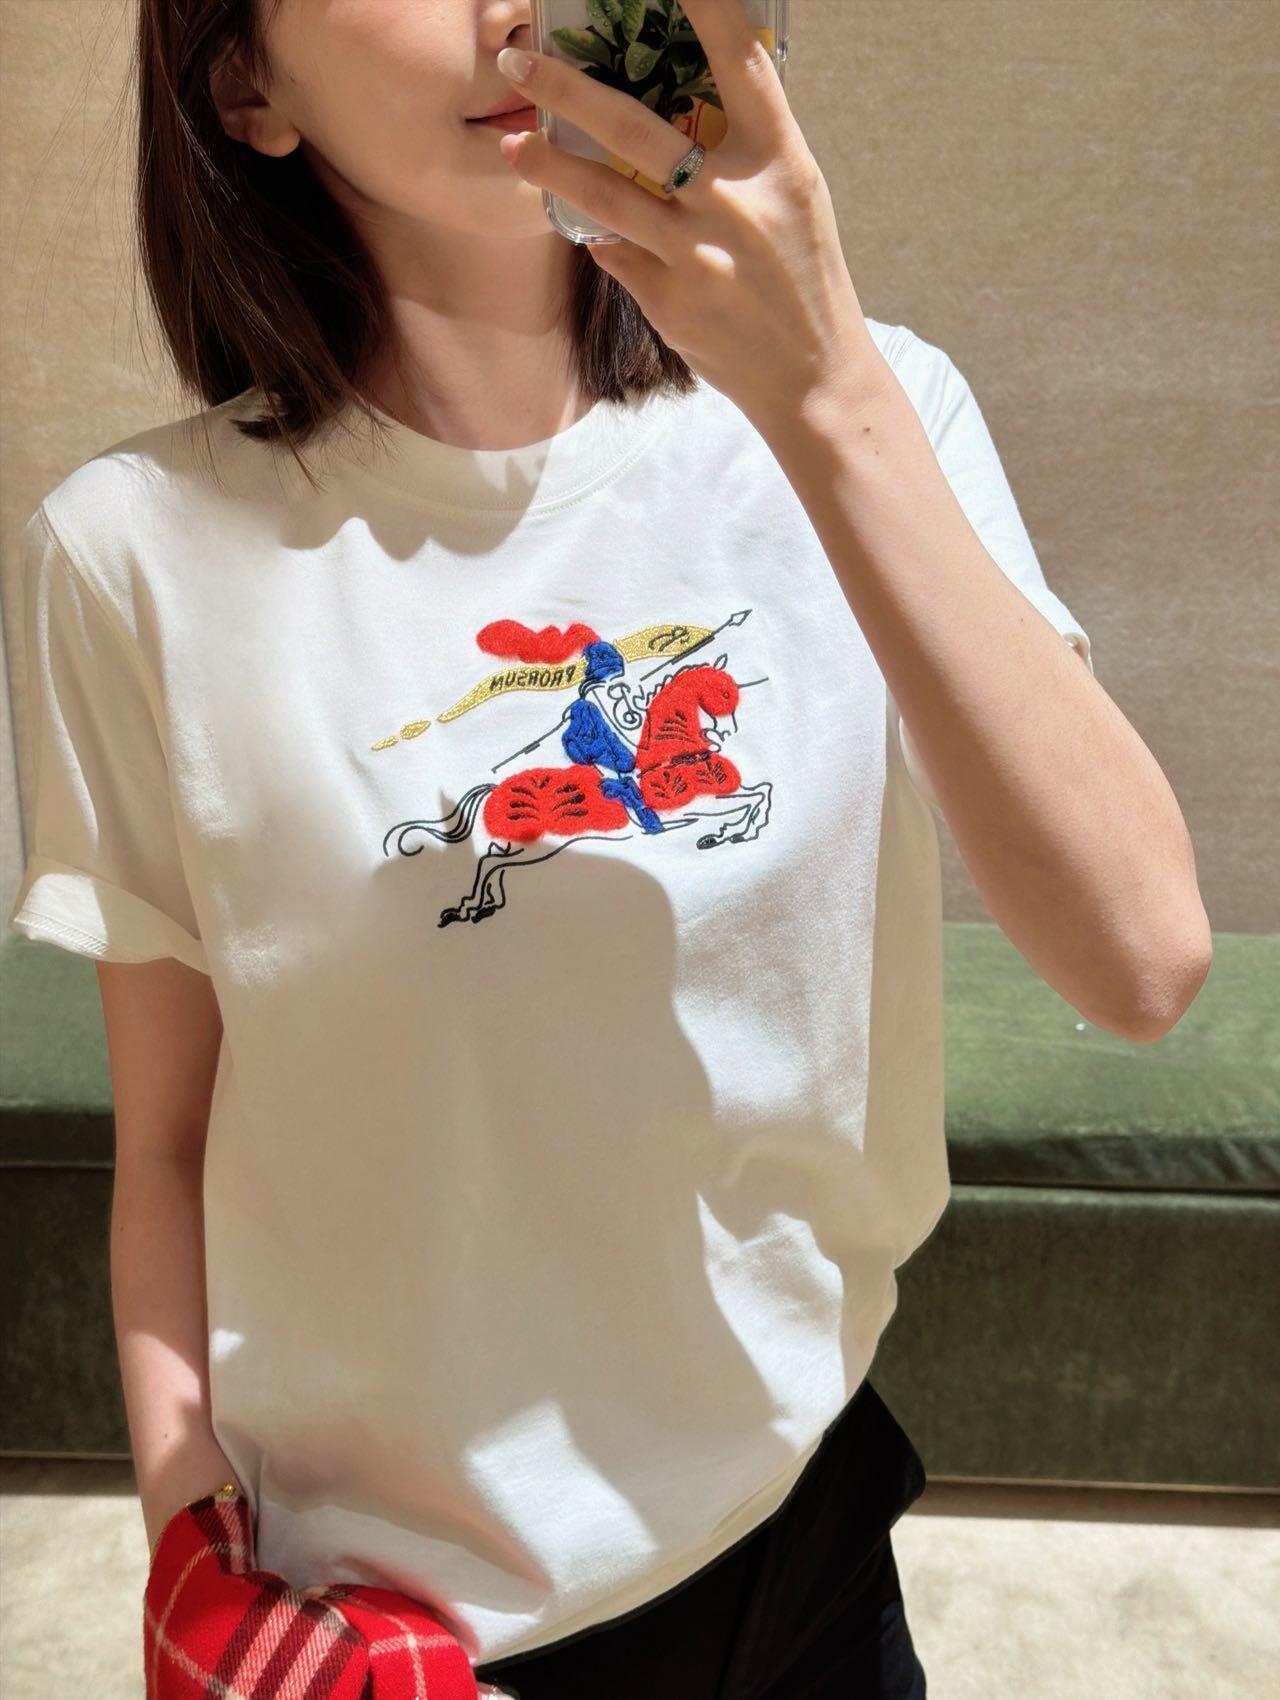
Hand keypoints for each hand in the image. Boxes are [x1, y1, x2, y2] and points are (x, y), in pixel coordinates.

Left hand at [495, 0, 887, 429]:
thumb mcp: (796, 198)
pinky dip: (600, 235)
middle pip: (636, 129)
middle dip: (569, 90)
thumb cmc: (803, 278)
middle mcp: (736, 201)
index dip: (707, 9)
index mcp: (779, 162)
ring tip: (516, 146)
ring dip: (552, 167)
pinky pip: (616, 253)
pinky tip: (582, 223)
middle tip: (520, 63)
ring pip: (606, 196)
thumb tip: (685, 100)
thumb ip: (748, 149)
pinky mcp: (669, 300)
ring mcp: (697, 253)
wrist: (811, 377)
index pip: (742, 64)